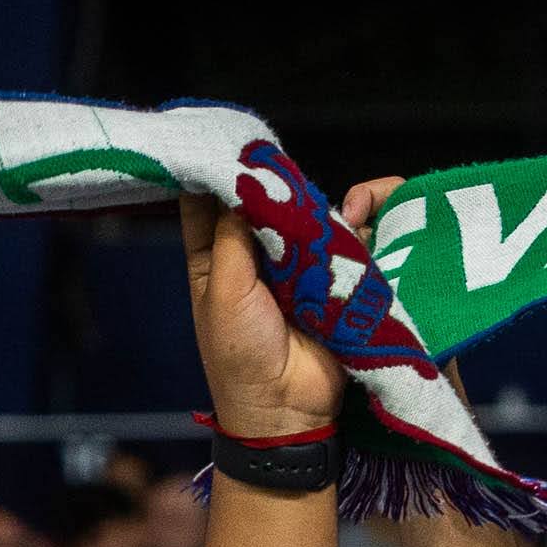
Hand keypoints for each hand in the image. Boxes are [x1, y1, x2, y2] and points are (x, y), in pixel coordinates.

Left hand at [180, 178, 348, 441]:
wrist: (290, 411)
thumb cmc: (241, 356)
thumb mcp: (224, 289)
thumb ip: (231, 233)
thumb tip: (238, 179)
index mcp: (212, 260)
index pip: (206, 201)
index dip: (211, 169)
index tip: (218, 136)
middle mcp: (251, 257)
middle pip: (257, 200)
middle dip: (264, 179)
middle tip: (268, 152)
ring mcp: (292, 266)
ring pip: (298, 215)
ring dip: (302, 202)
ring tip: (302, 184)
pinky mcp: (331, 278)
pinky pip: (336, 240)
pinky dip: (338, 225)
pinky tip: (340, 208)